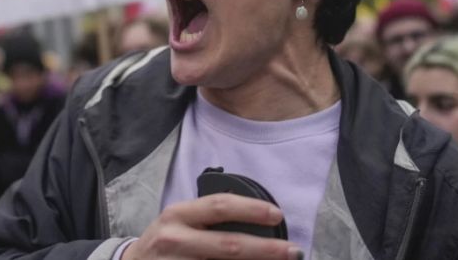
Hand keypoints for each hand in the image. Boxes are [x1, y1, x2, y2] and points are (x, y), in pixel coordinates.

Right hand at [121, 193, 301, 259]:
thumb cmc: (164, 243)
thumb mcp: (179, 222)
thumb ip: (208, 219)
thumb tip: (257, 223)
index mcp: (177, 215)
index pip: (219, 206)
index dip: (251, 209)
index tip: (277, 215)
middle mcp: (174, 239)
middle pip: (228, 245)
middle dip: (266, 250)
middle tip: (293, 251)